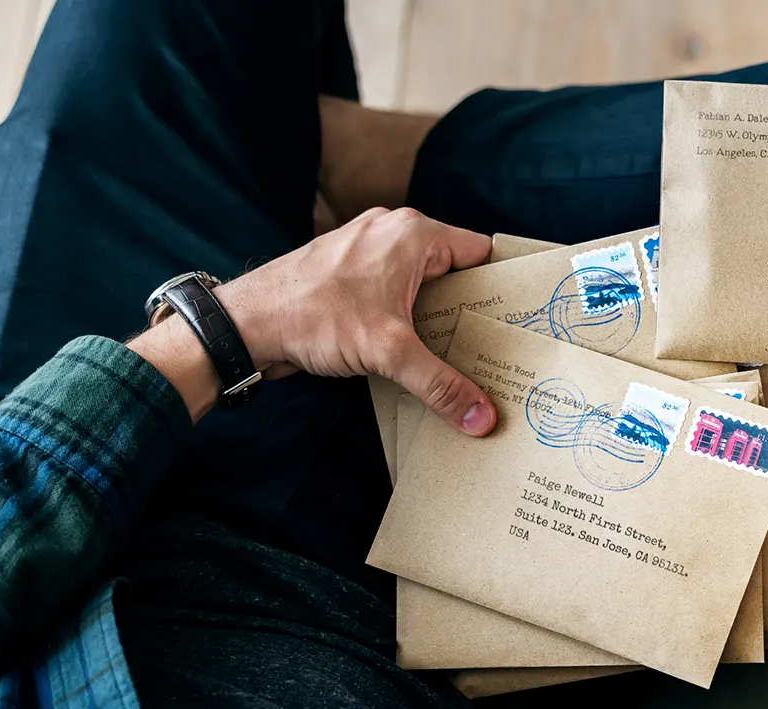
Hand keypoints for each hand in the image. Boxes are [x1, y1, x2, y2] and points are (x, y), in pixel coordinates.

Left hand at [218, 207, 495, 435]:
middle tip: (496, 348)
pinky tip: (417, 353)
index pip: (478, 252)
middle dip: (472, 310)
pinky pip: (396, 294)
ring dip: (438, 318)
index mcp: (412, 234)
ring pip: (423, 285)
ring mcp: (369, 252)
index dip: (502, 284)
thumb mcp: (387, 351)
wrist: (246, 323)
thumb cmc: (311, 315)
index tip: (522, 317)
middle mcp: (393, 234)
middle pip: (454, 271)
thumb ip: (440, 384)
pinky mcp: (350, 276)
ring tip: (462, 356)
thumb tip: (482, 416)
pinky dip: (409, 320)